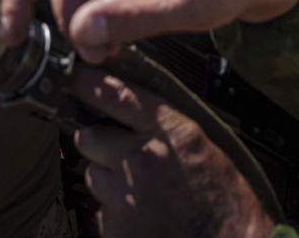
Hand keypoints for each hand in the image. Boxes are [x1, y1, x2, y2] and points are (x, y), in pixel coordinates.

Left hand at [71, 64, 276, 237]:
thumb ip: (162, 124)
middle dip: (101, 144)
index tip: (74, 76)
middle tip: (122, 154)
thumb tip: (128, 107)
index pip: (117, 95)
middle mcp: (142, 158)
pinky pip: (101, 210)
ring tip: (138, 189)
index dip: (90, 83)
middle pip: (90, 138)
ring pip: (94, 175)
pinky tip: (142, 213)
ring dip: (109, 179)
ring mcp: (125, 195)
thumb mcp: (201, 143)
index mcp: (168, 131)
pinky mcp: (116, 227)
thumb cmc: (224, 196)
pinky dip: (116, 211)